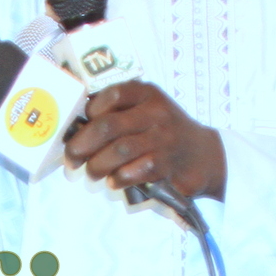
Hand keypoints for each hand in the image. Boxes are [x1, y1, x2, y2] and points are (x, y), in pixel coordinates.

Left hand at [65, 82, 226, 199]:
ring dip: (97, 165)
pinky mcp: (167, 164)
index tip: (80, 126)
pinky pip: (134, 171)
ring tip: (92, 173)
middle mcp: (156, 112)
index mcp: (147, 94)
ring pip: (118, 151)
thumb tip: (77, 126)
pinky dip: (118, 178)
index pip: (114, 94)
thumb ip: (118, 111)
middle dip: (82, 145)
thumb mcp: (147, 110)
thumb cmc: (164, 132)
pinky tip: (114, 181)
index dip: (91, 111)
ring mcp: (163, 138)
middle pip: (108, 126)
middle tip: (71, 158)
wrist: (203, 155)